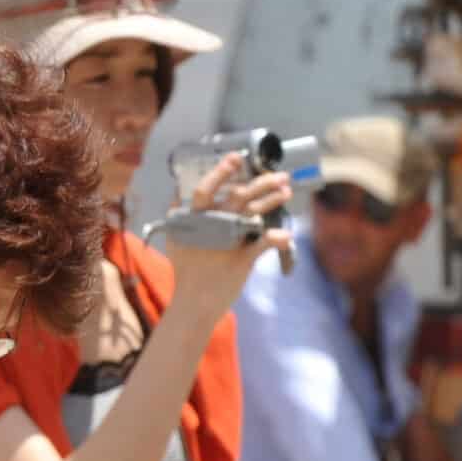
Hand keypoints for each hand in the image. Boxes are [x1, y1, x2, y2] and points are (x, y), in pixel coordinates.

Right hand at [161, 152, 295, 304]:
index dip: (220, 172)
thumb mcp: (175, 239)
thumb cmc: (186, 270)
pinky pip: (263, 242)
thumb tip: (179, 189)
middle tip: (279, 175)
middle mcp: (211, 227)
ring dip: (272, 200)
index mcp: (194, 220)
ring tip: (286, 191)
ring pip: (253, 214)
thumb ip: (177, 214)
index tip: (237, 158)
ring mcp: (228, 242)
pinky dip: (277, 238)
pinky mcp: (243, 259)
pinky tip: (286, 233)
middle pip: (238, 196)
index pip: (204, 190)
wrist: (194, 303)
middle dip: (262, 183)